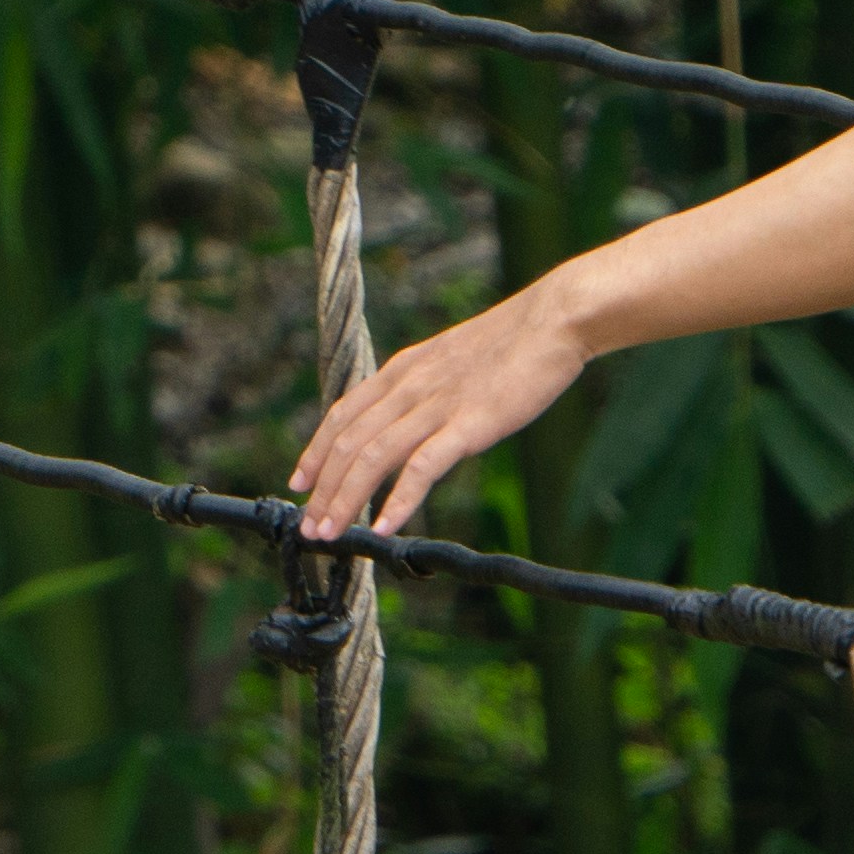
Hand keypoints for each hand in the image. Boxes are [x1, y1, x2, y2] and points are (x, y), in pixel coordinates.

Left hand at [290, 287, 595, 536]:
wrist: (553, 321)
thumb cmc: (511, 344)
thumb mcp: (450, 361)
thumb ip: (425, 388)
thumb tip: (411, 419)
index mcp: (402, 370)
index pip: (343, 413)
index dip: (316, 451)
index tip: (300, 482)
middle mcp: (408, 386)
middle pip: (349, 442)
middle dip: (324, 489)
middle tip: (310, 526)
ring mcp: (436, 405)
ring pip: (373, 457)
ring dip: (346, 499)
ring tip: (331, 532)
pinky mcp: (468, 424)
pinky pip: (422, 467)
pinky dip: (399, 500)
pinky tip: (385, 527)